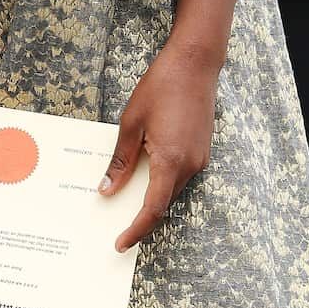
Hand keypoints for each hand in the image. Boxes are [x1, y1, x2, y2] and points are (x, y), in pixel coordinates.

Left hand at [99, 43, 218, 252]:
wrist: (194, 64)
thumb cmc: (160, 88)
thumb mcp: (131, 124)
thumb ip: (121, 161)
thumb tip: (107, 189)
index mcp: (171, 160)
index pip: (153, 207)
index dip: (137, 229)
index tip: (121, 243)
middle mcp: (191, 164)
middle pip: (163, 201)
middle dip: (140, 216)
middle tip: (113, 227)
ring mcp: (200, 158)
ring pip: (171, 188)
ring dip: (150, 197)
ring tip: (121, 201)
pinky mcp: (201, 149)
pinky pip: (178, 174)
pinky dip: (160, 180)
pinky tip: (140, 175)